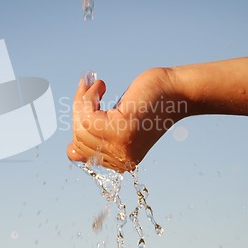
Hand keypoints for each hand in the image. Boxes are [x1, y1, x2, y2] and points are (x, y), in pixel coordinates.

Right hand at [66, 68, 182, 171]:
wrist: (176, 92)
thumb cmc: (147, 102)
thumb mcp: (116, 124)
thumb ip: (96, 139)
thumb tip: (71, 151)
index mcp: (121, 162)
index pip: (78, 153)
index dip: (75, 127)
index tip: (84, 105)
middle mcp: (121, 160)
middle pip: (78, 138)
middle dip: (78, 110)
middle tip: (90, 88)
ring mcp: (121, 147)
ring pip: (81, 126)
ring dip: (83, 99)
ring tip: (97, 85)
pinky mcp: (122, 130)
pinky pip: (88, 115)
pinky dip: (88, 96)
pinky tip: (101, 85)